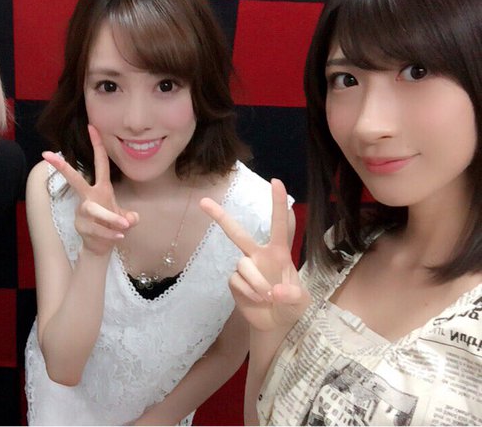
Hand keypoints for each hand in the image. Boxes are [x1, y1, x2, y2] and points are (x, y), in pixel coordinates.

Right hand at [42, 125, 138, 256]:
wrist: (102, 246)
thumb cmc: (112, 225)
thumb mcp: (125, 218)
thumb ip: (129, 217)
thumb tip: (132, 219)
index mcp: (101, 188)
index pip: (100, 163)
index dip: (97, 145)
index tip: (92, 126)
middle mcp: (90, 197)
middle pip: (75, 180)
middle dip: (63, 167)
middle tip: (48, 155)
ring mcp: (83, 212)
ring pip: (92, 210)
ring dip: (109, 217)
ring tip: (124, 226)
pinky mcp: (82, 226)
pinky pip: (97, 229)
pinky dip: (110, 234)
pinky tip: (120, 237)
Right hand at [200, 179, 309, 331]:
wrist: (275, 324)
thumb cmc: (291, 305)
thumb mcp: (301, 301)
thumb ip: (293, 295)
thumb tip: (276, 291)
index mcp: (279, 252)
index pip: (280, 225)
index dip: (278, 203)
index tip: (275, 181)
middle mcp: (259, 255)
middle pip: (238, 233)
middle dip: (221, 217)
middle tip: (203, 202)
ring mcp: (245, 267)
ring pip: (243, 265)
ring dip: (256, 283)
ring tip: (267, 297)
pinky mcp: (234, 281)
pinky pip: (236, 281)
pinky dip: (248, 292)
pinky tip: (256, 300)